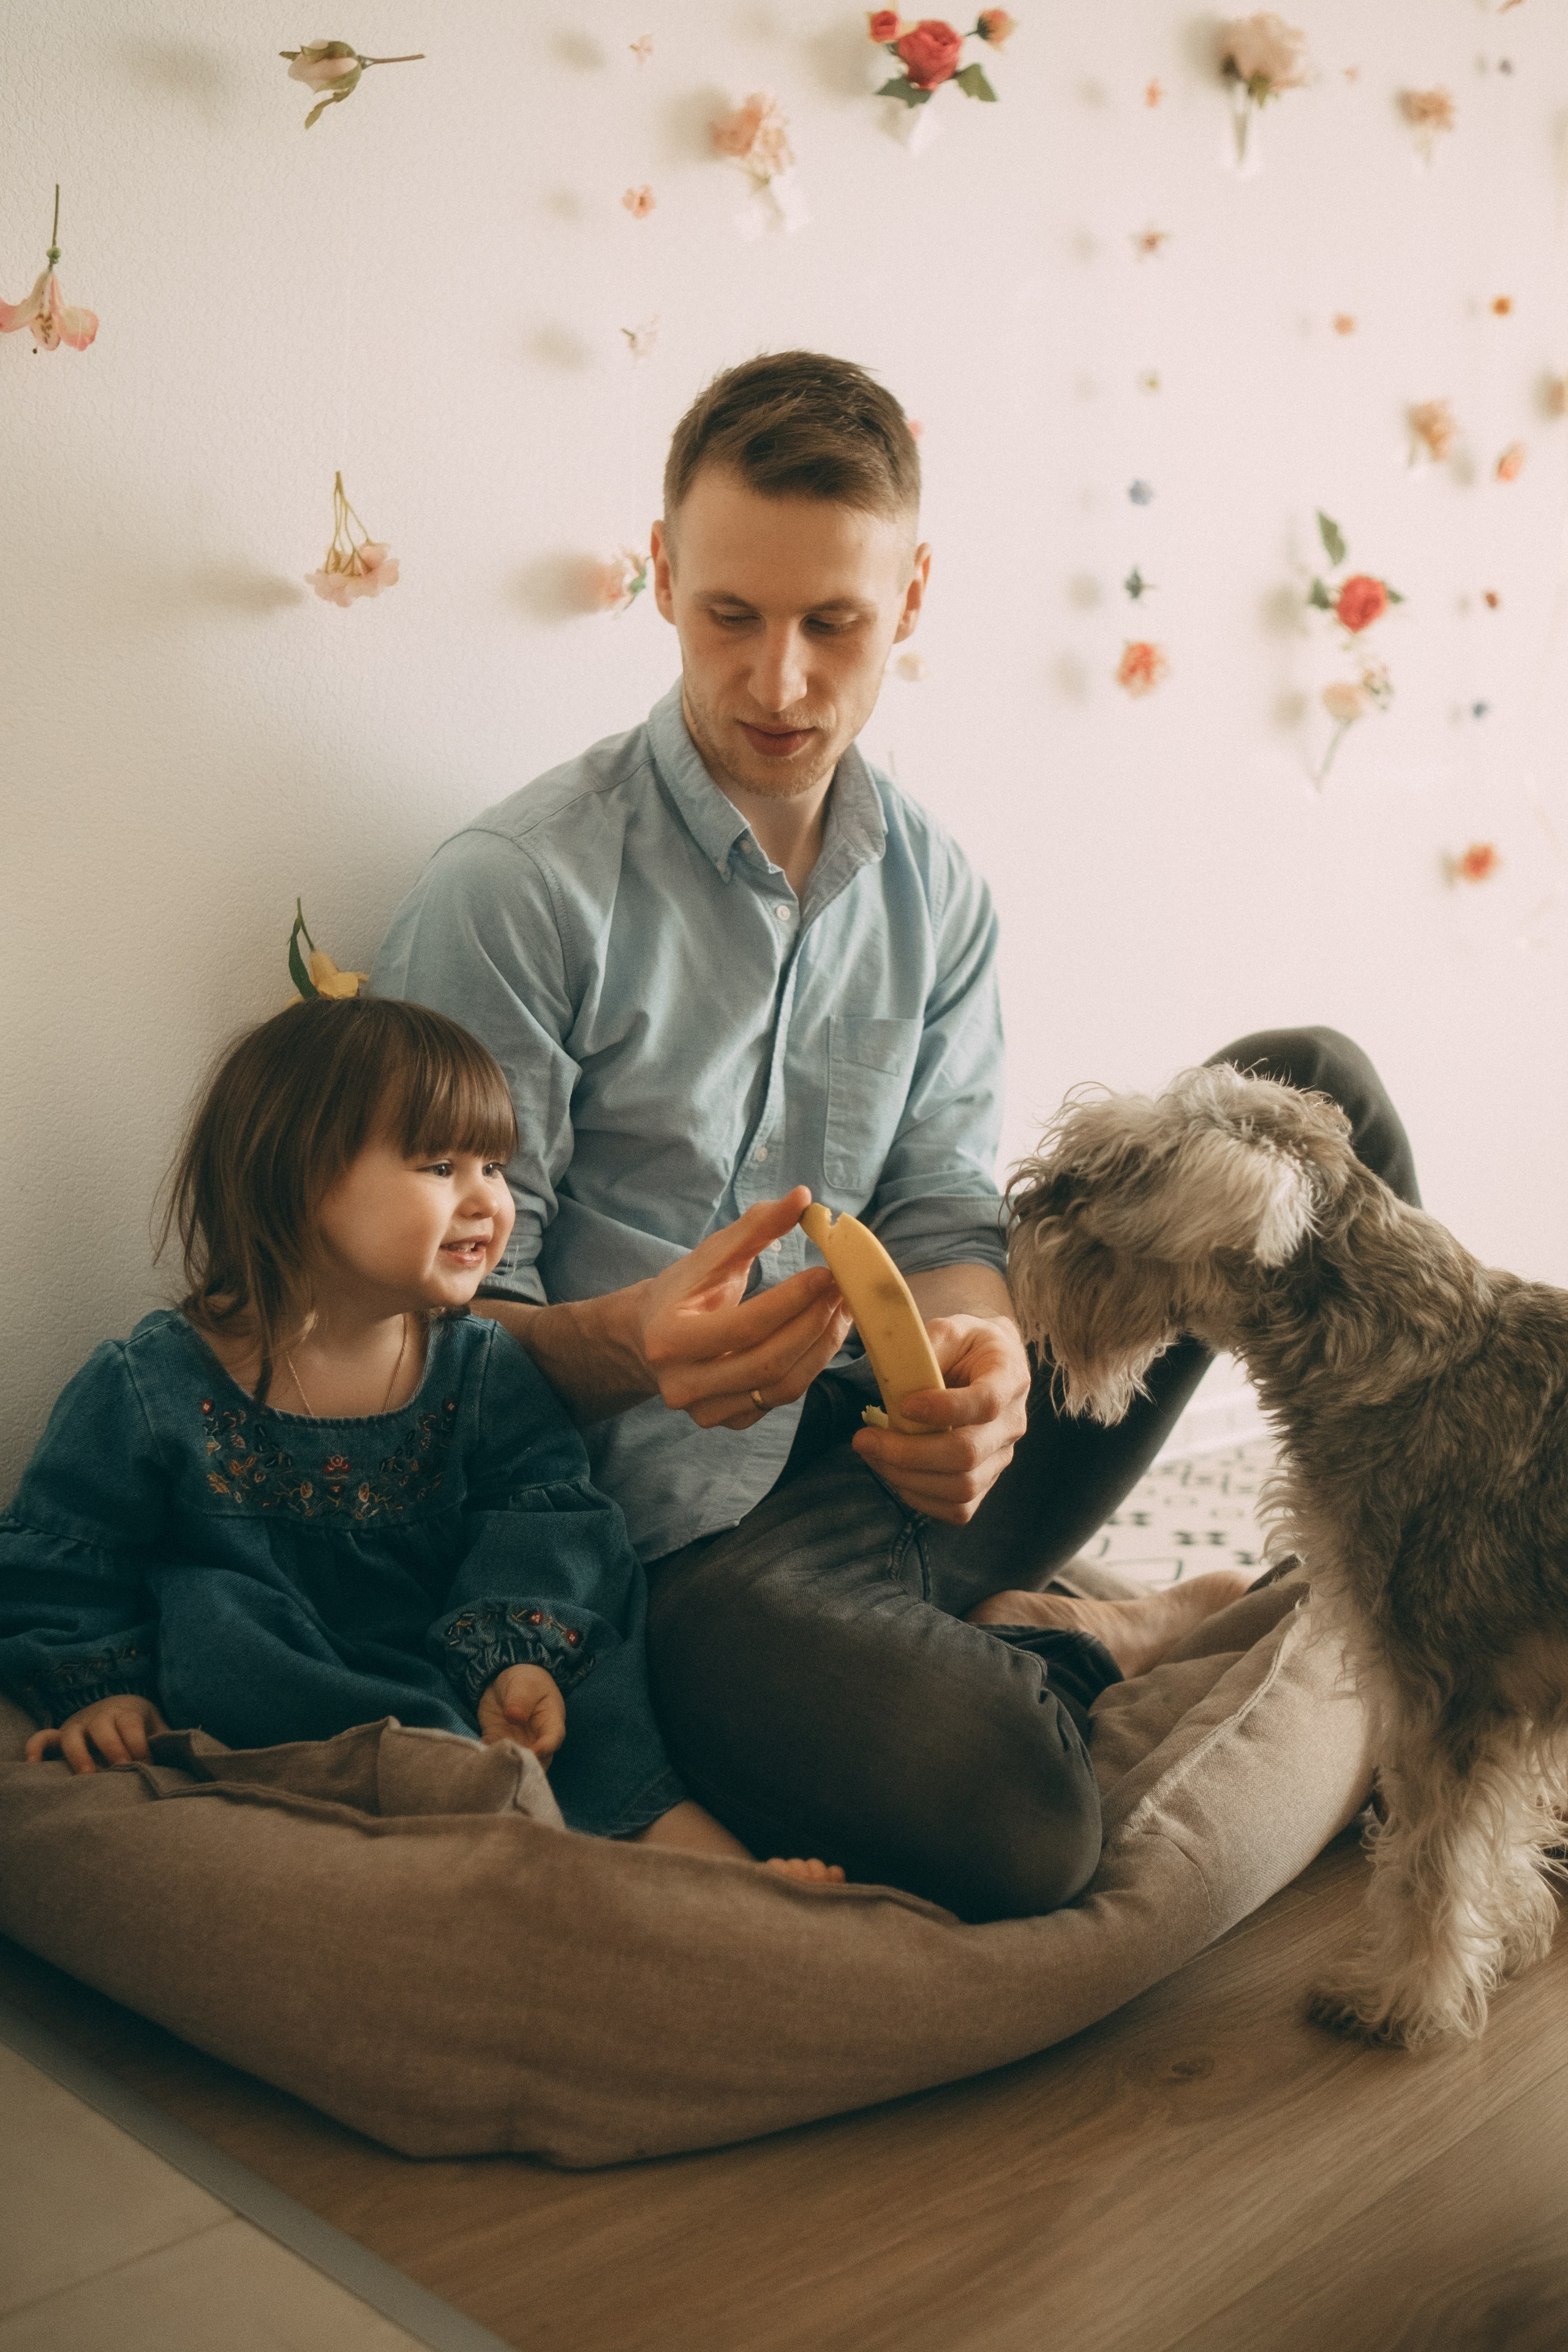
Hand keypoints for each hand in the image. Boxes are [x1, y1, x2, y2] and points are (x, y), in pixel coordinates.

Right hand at [25, 1693, 168, 1773]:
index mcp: (126, 1712)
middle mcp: (99, 1716)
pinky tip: (33, 1766)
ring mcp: (77, 1725)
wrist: (117, 1705)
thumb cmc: (141, 1724)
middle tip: (122, 1771)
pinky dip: (35, 1749)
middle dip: (113, 1749)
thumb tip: (187, 1755)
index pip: (131, 1723)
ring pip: (73, 1735)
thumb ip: (166, 1740)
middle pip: (103, 1727)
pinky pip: (42, 1739)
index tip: (147, 1765)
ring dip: (79, 1755)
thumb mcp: (156, 1726)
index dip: (139, 1743)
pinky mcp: (60, 1736)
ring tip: (88, 1777)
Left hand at [477, 1664, 565, 1763]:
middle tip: (509, 1762)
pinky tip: (478, 1755)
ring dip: (505, 1765)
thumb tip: (514, 1716)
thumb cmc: (526, 1681)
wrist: (506, 1681)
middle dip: (525, 1765)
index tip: (533, 1752)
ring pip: (516, 1762)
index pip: (553, 1739)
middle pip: (538, 1760)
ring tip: (491, 1761)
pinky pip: (493, 1754)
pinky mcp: (497, 1742)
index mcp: (550, 1721)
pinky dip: (487, 1757)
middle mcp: (536, 1739)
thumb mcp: (525, 1685)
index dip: (545, 1748)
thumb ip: (521, 1700)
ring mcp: (517, 1743)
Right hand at [638, 1188, 852, 1432]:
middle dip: (814, 1323)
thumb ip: (754, 1228)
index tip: (827, 1273)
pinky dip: (810, 1366)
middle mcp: (683, 1385)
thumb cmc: (682, 1292)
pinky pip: (781, 1399)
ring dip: (822, 1347)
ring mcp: (706, 1411)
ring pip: (781, 1387)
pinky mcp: (728, 1421)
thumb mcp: (709, 1256)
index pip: (744, 1325)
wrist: (648, 1340)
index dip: (792, 1301)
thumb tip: (803, 1197)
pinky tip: (824, 1334)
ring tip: (843, 1310)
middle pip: (767, 1362)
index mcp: (669, 1340)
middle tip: (844, 1290)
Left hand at [851, 1312, 1030, 1525]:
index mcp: (1010, 1377)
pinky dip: (919, 1497)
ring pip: (962, 1488)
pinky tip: (892, 1472)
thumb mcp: (948, 1329)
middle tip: (864, 1439)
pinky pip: (957, 1508)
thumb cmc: (964, 1346)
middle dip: (908, 1453)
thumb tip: (893, 1373)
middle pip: (967, 1454)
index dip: (945, 1409)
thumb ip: (925, 1345)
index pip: (987, 1403)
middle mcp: (1013, 1423)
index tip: (904, 1405)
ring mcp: (1002, 1457)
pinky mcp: (986, 1481)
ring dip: (907, 1477)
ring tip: (872, 1453)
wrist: (986, 1365)